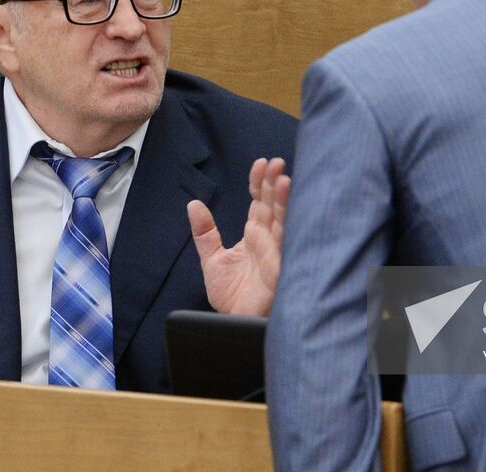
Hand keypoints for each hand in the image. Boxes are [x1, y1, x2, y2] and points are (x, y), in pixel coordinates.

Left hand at [187, 157, 289, 315]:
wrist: (234, 323)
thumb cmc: (232, 296)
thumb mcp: (212, 259)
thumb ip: (204, 232)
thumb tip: (193, 205)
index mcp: (254, 234)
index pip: (259, 202)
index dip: (260, 183)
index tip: (261, 164)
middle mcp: (268, 240)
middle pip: (274, 206)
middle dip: (275, 184)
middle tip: (276, 163)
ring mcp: (276, 252)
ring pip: (284, 220)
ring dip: (285, 200)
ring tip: (284, 179)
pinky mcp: (281, 268)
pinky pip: (287, 245)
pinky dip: (290, 229)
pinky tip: (292, 212)